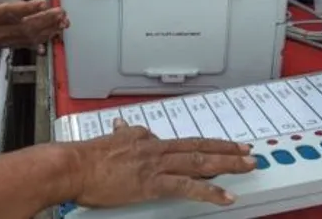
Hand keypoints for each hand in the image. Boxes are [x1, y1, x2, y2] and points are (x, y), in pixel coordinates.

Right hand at [0, 0, 68, 47]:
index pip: (10, 14)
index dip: (27, 9)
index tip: (43, 2)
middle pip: (25, 28)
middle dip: (45, 20)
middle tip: (60, 11)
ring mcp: (5, 41)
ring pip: (30, 37)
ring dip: (49, 29)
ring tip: (63, 20)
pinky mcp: (11, 44)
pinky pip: (30, 43)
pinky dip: (46, 37)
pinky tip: (57, 31)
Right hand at [70, 119, 255, 208]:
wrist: (74, 166)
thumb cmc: (86, 159)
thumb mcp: (108, 140)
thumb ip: (122, 134)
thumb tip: (123, 126)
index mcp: (145, 139)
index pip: (180, 141)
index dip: (201, 146)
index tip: (215, 148)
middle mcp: (155, 148)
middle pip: (198, 146)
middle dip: (225, 149)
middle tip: (247, 150)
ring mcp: (156, 165)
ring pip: (200, 161)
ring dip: (227, 163)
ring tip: (247, 165)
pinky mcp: (153, 184)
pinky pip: (188, 187)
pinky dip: (210, 190)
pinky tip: (226, 195)